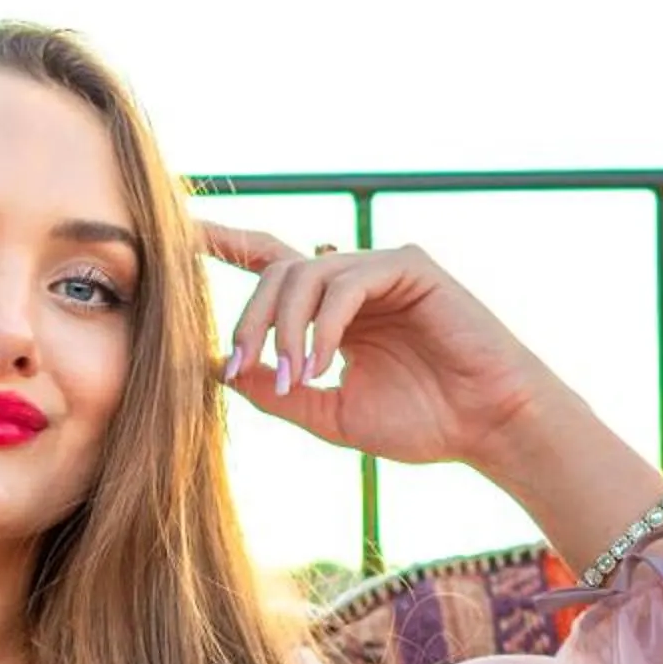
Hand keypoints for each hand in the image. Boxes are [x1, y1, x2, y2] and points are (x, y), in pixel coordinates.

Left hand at [194, 224, 560, 471]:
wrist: (486, 427)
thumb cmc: (421, 421)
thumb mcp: (330, 413)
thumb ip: (277, 392)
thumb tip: (220, 370)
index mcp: (332, 310)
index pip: (268, 264)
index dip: (224, 244)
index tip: (177, 236)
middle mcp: (353, 280)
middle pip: (275, 273)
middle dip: (250, 321)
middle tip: (242, 366)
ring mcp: (383, 268)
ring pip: (305, 276)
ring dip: (286, 329)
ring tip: (297, 378)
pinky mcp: (411, 266)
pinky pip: (347, 283)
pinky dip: (324, 325)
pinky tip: (323, 363)